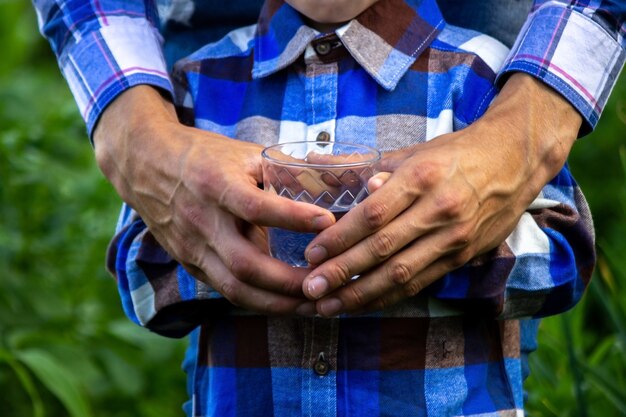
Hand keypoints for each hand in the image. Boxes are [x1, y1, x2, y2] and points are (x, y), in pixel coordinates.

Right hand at [94, 86, 333, 314]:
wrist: (145, 164)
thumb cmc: (202, 155)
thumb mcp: (241, 152)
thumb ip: (280, 169)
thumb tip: (329, 181)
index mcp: (215, 185)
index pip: (255, 207)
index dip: (293, 216)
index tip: (328, 221)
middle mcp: (202, 221)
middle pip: (245, 264)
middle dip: (289, 281)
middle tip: (326, 283)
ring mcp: (193, 247)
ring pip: (235, 288)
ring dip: (277, 303)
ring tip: (313, 305)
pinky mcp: (191, 263)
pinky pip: (226, 290)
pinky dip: (259, 301)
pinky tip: (286, 303)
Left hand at [301, 73, 582, 316]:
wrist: (514, 161)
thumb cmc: (455, 154)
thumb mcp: (412, 151)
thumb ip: (366, 166)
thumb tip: (321, 170)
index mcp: (421, 177)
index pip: (372, 215)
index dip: (339, 238)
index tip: (311, 253)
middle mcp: (439, 210)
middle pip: (382, 249)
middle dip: (342, 272)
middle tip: (310, 288)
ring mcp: (453, 238)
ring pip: (401, 274)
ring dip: (361, 294)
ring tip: (328, 306)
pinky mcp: (462, 257)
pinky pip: (420, 282)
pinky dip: (388, 296)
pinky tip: (363, 304)